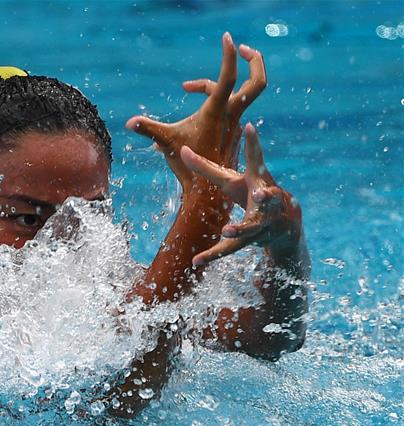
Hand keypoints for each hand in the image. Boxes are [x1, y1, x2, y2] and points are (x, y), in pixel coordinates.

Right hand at [126, 33, 265, 189]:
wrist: (208, 190)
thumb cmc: (188, 167)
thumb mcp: (166, 143)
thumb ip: (149, 129)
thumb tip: (130, 123)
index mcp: (218, 111)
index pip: (229, 75)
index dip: (229, 54)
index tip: (227, 37)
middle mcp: (231, 113)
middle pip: (256, 78)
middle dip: (252, 59)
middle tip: (237, 47)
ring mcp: (234, 121)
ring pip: (234, 91)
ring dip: (213, 82)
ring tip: (189, 87)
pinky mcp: (231, 128)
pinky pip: (228, 104)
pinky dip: (214, 97)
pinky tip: (195, 105)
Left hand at [181, 123, 302, 266]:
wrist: (281, 223)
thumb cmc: (249, 193)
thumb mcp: (230, 179)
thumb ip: (206, 167)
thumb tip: (181, 149)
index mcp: (257, 179)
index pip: (257, 158)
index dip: (254, 142)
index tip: (249, 127)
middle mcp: (264, 199)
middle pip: (267, 197)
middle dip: (266, 196)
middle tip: (261, 194)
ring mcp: (261, 221)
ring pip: (252, 227)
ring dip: (241, 228)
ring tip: (227, 229)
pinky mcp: (251, 240)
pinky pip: (230, 249)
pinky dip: (213, 255)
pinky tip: (196, 261)